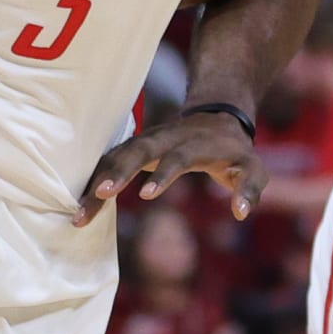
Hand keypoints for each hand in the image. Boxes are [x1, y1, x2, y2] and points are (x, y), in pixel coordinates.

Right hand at [75, 111, 267, 226]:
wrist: (217, 119)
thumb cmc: (235, 152)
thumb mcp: (253, 168)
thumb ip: (250, 188)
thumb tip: (241, 213)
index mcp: (195, 144)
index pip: (178, 157)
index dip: (163, 173)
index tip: (145, 195)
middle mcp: (166, 138)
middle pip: (138, 150)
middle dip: (118, 171)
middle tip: (99, 196)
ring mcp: (146, 141)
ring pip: (117, 156)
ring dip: (97, 181)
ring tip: (80, 214)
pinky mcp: (133, 148)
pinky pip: (109, 162)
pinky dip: (92, 181)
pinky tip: (79, 206)